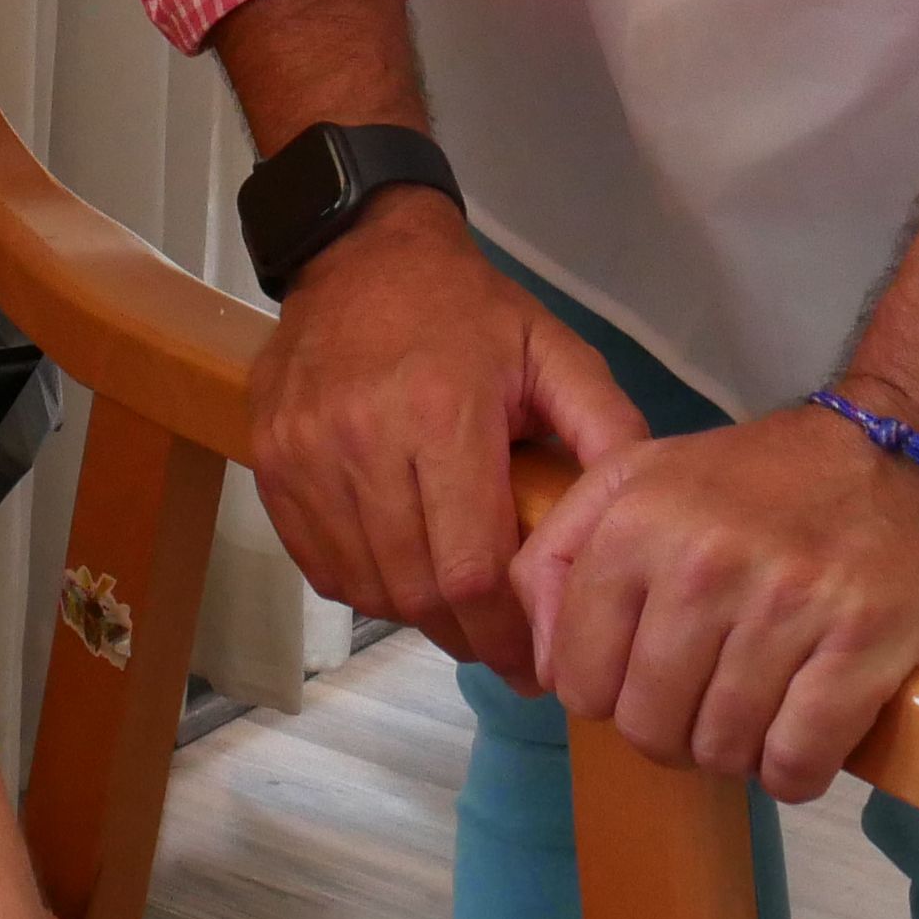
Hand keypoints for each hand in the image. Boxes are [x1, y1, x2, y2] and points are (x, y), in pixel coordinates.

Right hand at [245, 190, 646, 687]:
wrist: (359, 253)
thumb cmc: (467, 309)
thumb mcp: (552, 350)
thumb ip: (605, 428)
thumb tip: (647, 515)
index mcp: (443, 415)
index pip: (470, 570)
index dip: (505, 635)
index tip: (537, 664)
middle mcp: (364, 440)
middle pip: (417, 590)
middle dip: (467, 638)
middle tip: (504, 650)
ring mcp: (306, 454)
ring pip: (365, 585)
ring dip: (416, 616)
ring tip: (457, 612)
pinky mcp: (270, 462)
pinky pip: (318, 563)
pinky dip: (364, 585)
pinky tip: (402, 572)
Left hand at [509, 400, 918, 800]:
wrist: (914, 447)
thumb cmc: (767, 478)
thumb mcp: (643, 478)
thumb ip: (564, 554)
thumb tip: (539, 666)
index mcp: (639, 519)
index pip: (579, 679)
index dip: (609, 699)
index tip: (647, 684)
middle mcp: (705, 560)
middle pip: (648, 726)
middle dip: (674, 736)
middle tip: (710, 706)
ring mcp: (788, 602)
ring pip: (722, 749)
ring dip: (739, 754)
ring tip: (761, 714)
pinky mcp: (864, 641)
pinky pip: (796, 759)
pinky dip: (794, 772)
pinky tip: (803, 743)